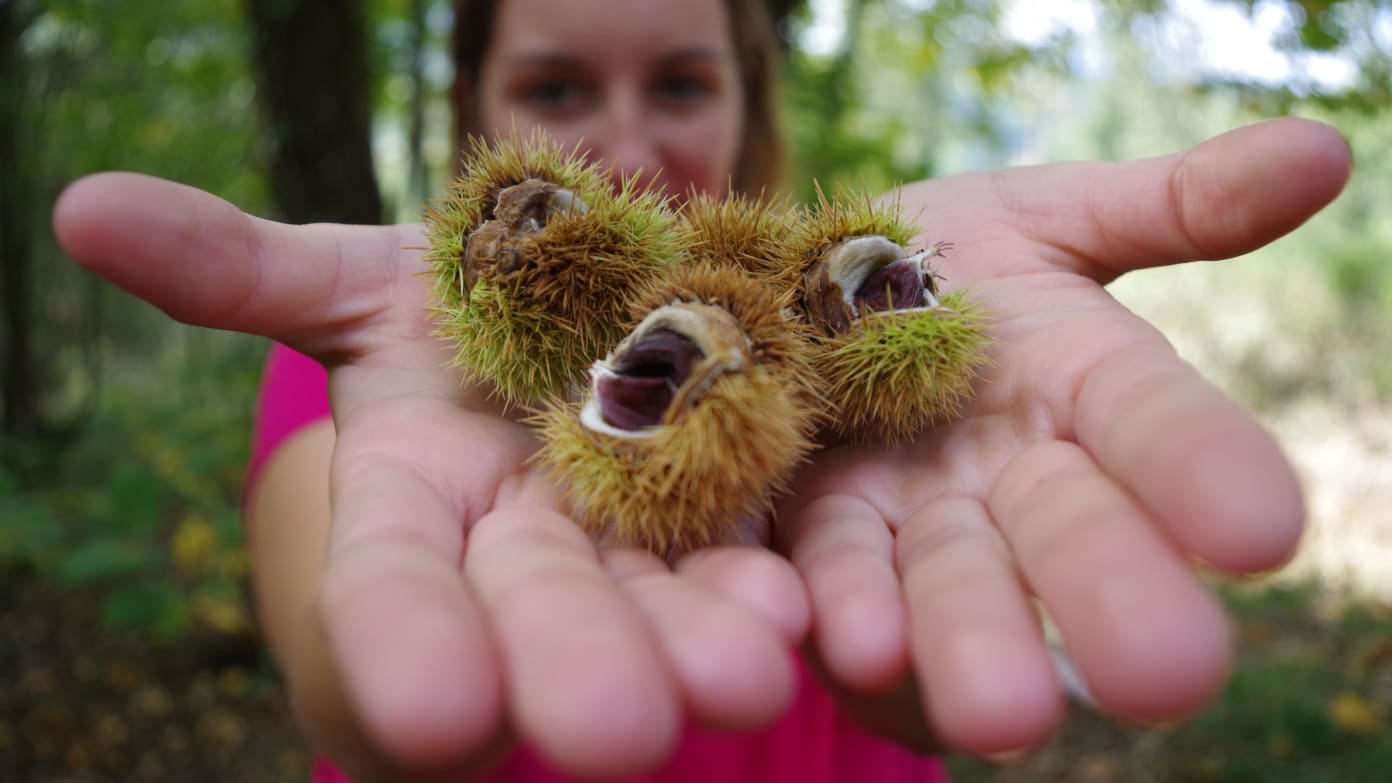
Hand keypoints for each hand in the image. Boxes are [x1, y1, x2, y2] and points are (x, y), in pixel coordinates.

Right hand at [52, 176, 810, 780]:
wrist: (579, 311)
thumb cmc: (451, 303)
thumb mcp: (356, 281)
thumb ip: (242, 269)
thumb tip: (83, 209)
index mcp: (411, 496)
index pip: (390, 585)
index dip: (402, 644)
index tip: (430, 716)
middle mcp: (516, 542)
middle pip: (535, 613)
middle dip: (570, 666)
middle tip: (616, 732)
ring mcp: (624, 541)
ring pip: (650, 605)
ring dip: (696, 648)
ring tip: (748, 682)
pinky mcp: (720, 522)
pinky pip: (741, 563)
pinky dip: (764, 594)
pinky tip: (796, 616)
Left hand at [777, 117, 1350, 753]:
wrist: (783, 294)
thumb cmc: (930, 259)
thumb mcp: (1040, 221)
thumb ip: (1169, 205)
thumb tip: (1321, 150)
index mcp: (1084, 393)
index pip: (1158, 431)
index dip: (1204, 473)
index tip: (1259, 529)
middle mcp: (1010, 481)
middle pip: (1067, 539)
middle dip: (1105, 596)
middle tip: (1162, 674)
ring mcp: (911, 524)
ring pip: (947, 587)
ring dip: (968, 641)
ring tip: (995, 711)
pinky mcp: (811, 551)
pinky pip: (828, 588)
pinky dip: (844, 616)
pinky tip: (854, 647)